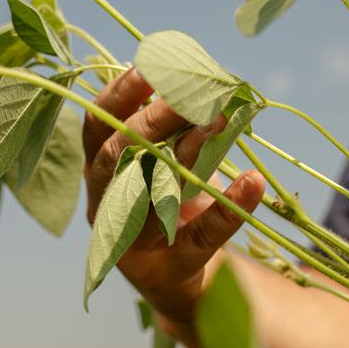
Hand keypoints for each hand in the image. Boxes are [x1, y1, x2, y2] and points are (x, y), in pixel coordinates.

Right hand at [83, 68, 265, 323]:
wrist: (179, 283)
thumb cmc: (169, 209)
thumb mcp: (162, 165)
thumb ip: (164, 128)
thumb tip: (184, 71)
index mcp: (100, 175)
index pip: (95, 129)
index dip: (116, 96)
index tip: (147, 64)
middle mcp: (107, 206)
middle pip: (118, 158)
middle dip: (152, 121)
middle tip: (191, 93)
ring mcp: (134, 241)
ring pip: (156, 191)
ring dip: (191, 151)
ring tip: (224, 120)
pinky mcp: (171, 269)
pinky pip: (201, 236)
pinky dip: (229, 209)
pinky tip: (253, 182)